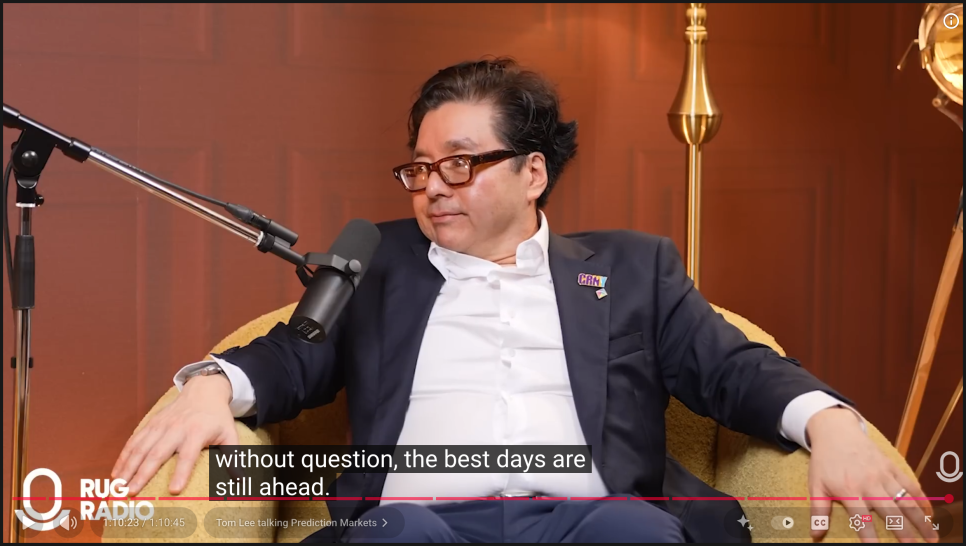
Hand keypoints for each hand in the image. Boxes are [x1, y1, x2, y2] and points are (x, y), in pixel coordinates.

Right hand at [111, 374, 238, 495]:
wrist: (203, 391)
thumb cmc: (217, 418)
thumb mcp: (229, 434)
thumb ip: (233, 456)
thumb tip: (240, 480)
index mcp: (196, 432)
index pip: (188, 456)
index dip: (181, 473)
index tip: (173, 490)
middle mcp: (175, 429)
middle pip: (157, 453)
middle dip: (143, 473)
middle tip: (131, 492)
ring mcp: (160, 425)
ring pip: (140, 448)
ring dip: (127, 467)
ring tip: (117, 486)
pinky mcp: (151, 424)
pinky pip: (134, 441)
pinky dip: (123, 457)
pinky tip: (115, 472)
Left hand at [806, 407, 937, 542]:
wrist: (835, 431)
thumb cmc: (824, 461)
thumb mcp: (816, 485)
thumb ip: (818, 511)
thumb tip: (815, 534)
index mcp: (849, 490)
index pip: (861, 517)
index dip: (869, 534)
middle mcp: (869, 483)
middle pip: (890, 511)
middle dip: (904, 531)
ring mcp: (883, 474)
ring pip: (906, 500)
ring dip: (921, 519)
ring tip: (931, 537)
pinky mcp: (892, 467)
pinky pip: (910, 484)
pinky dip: (922, 499)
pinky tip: (930, 514)